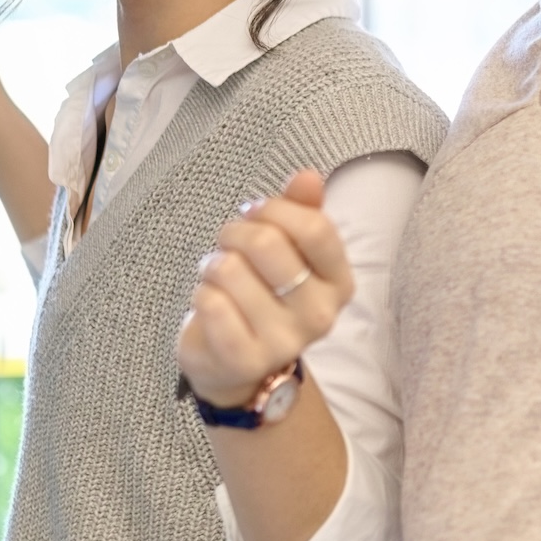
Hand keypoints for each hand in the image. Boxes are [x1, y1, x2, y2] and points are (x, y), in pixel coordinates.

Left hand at [177, 171, 355, 408]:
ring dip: (213, 266)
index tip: (254, 211)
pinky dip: (200, 294)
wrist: (238, 365)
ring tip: (218, 278)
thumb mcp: (288, 251)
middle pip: (268, 244)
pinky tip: (209, 303)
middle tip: (228, 245)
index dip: (275, 210)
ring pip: (230, 270)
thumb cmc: (263, 294)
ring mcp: (285, 342)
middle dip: (235, 233)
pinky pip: (210, 303)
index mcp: (339, 283)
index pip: (316, 229)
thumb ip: (300, 211)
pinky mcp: (245, 360)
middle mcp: (320, 315)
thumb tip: (308, 175)